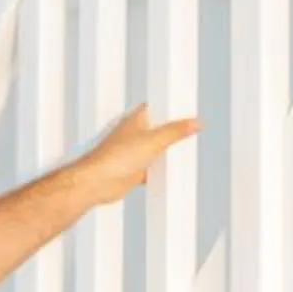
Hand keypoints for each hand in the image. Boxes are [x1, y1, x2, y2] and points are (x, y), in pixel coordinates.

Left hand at [70, 107, 200, 204]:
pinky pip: (153, 169)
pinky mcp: (134, 170)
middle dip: (174, 133)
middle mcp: (134, 134)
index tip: (190, 110)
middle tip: (193, 132)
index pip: (158, 108)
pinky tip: (172, 173)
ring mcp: (134, 152)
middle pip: (160, 130)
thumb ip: (175, 131)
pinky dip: (161, 171)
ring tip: (187, 152)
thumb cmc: (116, 158)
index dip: (172, 109)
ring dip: (168, 153)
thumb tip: (195, 122)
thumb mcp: (154, 141)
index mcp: (136, 120)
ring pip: (157, 150)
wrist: (97, 182)